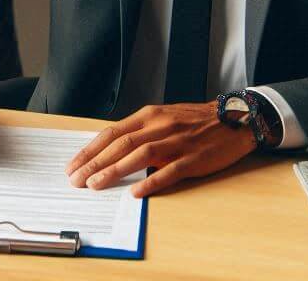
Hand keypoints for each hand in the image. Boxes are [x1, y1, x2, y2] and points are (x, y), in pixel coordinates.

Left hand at [65, 102, 256, 197]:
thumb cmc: (196, 121)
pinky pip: (170, 171)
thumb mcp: (164, 118)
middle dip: (95, 162)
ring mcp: (177, 141)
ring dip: (115, 170)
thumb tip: (111, 149)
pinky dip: (151, 182)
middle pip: (121, 144)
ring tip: (97, 185)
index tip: (74, 165)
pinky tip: (136, 192)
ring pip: (140, 155)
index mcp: (150, 115)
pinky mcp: (193, 158)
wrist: (234, 118)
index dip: (91, 149)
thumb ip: (140, 131)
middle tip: (76, 179)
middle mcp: (160, 125)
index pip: (113, 132)